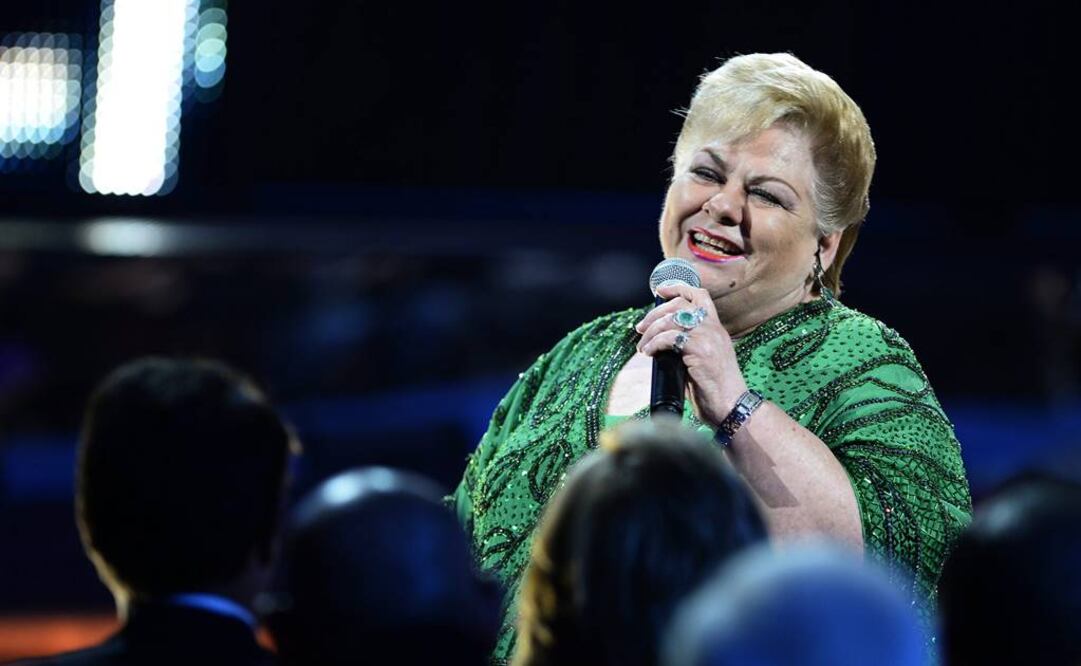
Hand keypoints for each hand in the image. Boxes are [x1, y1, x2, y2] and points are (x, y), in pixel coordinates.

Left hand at [634, 283, 748, 426]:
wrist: (731, 407)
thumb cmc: (715, 389)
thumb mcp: (703, 360)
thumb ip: (688, 345)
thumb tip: (660, 341)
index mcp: (716, 328)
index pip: (700, 295)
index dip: (678, 288)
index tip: (659, 291)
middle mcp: (714, 328)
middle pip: (680, 304)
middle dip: (655, 313)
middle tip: (640, 328)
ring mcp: (708, 338)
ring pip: (672, 319)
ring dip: (651, 331)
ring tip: (643, 345)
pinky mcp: (700, 350)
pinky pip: (670, 338)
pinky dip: (654, 343)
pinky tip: (648, 353)